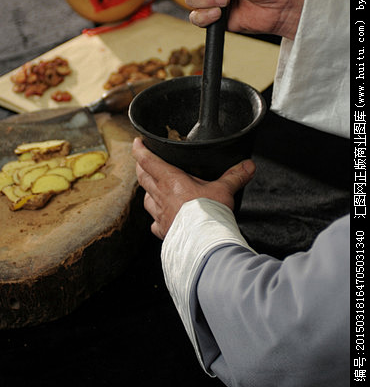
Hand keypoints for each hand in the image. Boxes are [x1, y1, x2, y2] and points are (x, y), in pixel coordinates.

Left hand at [132, 138, 255, 239]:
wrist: (204, 244)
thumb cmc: (210, 215)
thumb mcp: (224, 190)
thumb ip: (235, 176)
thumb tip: (248, 165)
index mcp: (171, 181)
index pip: (148, 161)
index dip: (140, 150)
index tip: (137, 143)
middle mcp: (161, 196)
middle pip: (143, 177)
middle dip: (140, 167)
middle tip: (141, 161)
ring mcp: (160, 215)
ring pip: (146, 200)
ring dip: (147, 192)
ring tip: (151, 190)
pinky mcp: (164, 231)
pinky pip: (154, 223)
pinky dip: (155, 219)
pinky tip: (160, 220)